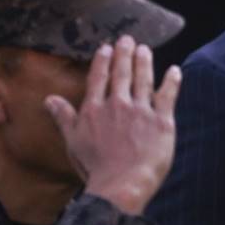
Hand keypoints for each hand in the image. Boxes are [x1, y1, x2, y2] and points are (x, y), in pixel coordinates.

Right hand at [45, 35, 181, 215]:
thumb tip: (49, 99)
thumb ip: (63, 117)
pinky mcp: (162, 120)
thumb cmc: (95, 167)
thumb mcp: (73, 141)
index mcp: (95, 109)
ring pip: (143, 79)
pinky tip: (175, 70)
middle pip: (122, 73)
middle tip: (128, 39)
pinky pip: (168, 95)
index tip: (106, 48)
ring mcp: (141, 111)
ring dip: (144, 62)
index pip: (99, 78)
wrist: (121, 184)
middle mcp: (118, 105)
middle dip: (125, 54)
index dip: (103, 61)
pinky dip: (172, 81)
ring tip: (145, 49)